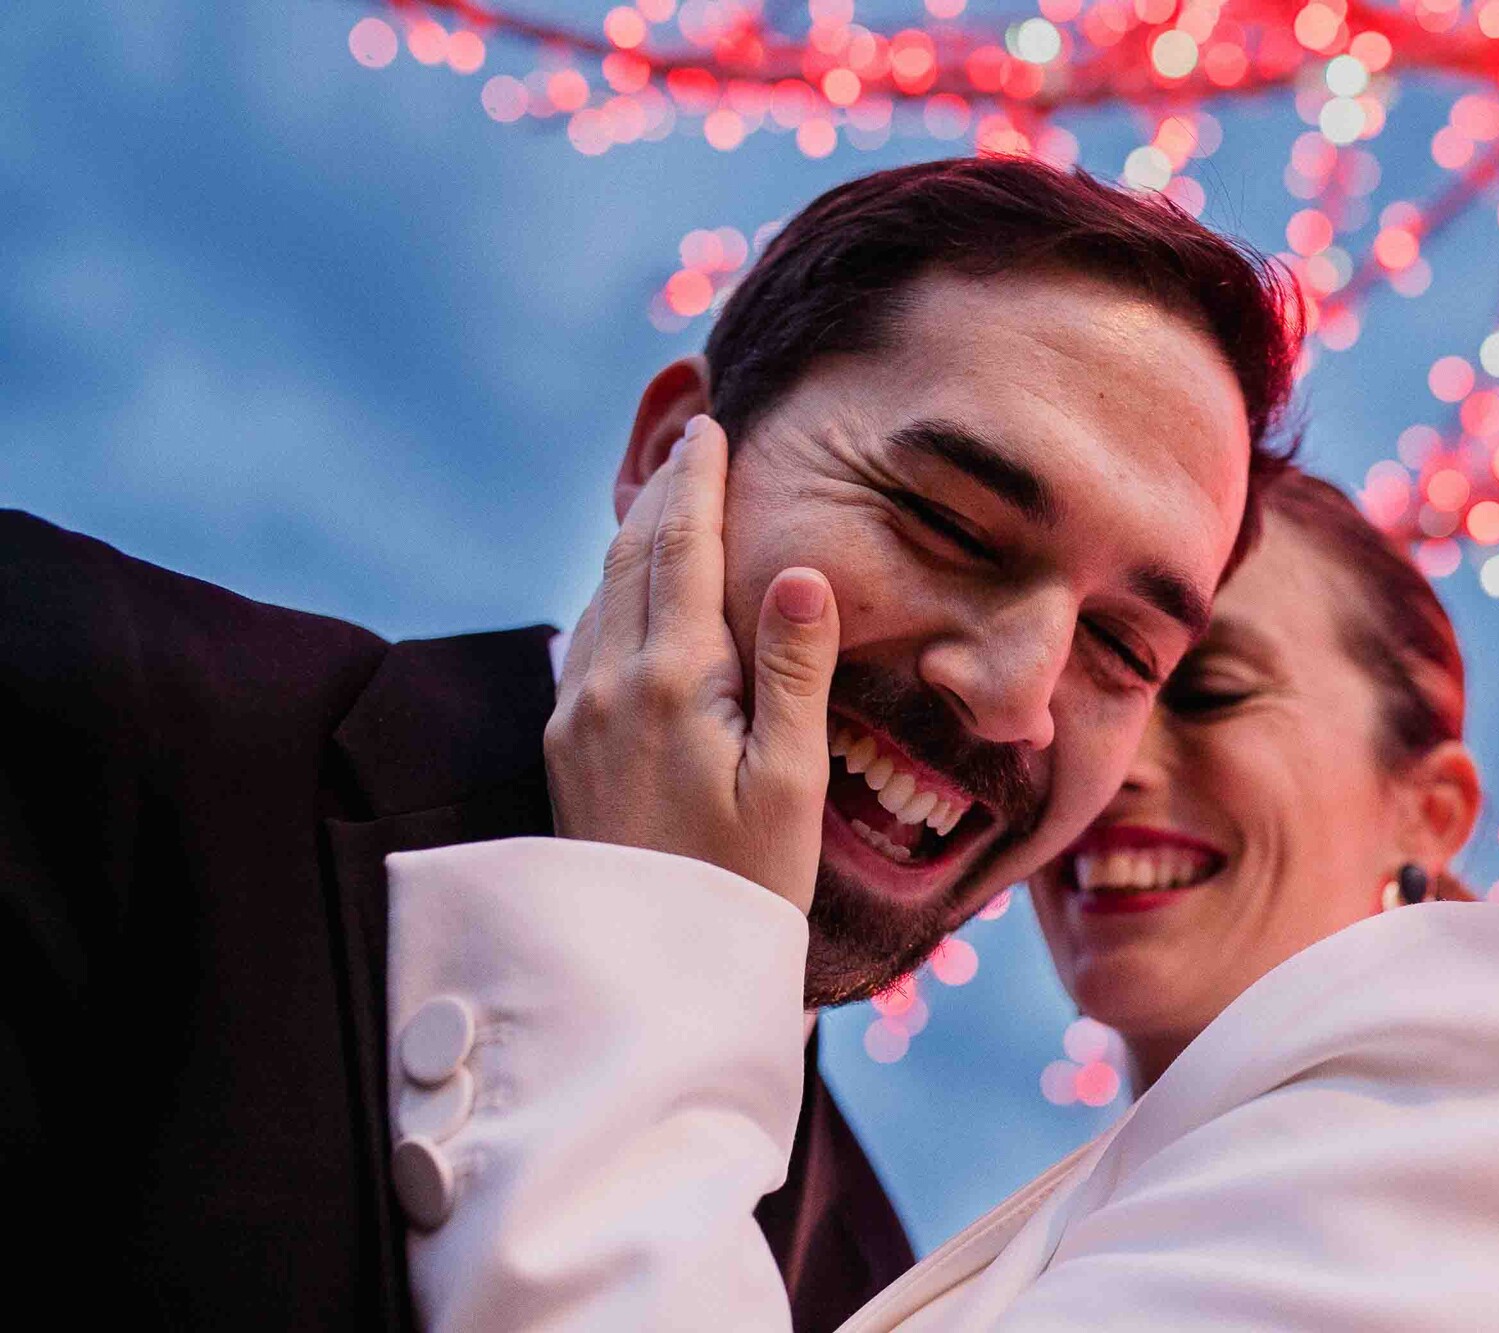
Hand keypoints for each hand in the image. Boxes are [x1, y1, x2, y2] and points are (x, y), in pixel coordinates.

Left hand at [543, 414, 839, 913]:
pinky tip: (629, 594)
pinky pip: (585, 640)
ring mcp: (577, 715)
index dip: (695, 483)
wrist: (653, 975)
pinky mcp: (565, 748)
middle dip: (659, 493)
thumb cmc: (747, 882)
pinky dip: (612, 593)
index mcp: (670, 681)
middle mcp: (607, 684)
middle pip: (629, 558)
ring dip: (632, 538)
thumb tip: (801, 570)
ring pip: (600, 596)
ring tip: (662, 498)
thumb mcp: (790, 780)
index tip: (709, 426)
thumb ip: (793, 670)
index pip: (681, 550)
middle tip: (687, 440)